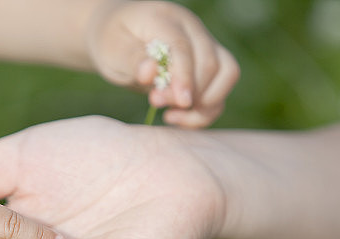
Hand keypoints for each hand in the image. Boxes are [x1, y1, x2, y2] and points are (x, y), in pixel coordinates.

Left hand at [88, 1, 238, 127]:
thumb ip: (132, 60)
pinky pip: (221, 89)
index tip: (180, 104)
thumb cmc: (112, 42)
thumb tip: (150, 71)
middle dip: (190, 94)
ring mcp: (204, 44)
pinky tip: (179, 118)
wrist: (117, 37)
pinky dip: (206, 110)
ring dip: (205, 105)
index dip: (184, 77)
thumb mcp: (112, 51)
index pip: (184, 47)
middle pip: (212, 63)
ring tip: (171, 116)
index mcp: (165, 18)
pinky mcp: (208, 64)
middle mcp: (192, 28)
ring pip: (227, 74)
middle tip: (156, 103)